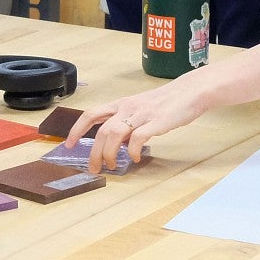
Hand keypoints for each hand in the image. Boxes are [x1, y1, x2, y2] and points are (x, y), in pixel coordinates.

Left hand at [64, 78, 205, 173]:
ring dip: (109, 153)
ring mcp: (142, 114)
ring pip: (114, 134)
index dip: (77, 129)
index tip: (69, 144)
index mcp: (122, 104)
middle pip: (101, 130)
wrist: (190, 91)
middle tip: (93, 168)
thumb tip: (117, 143)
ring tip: (112, 165)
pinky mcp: (156, 122)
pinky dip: (132, 151)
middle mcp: (128, 107)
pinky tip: (135, 158)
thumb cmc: (167, 102)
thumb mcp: (141, 108)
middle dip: (94, 152)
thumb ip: (127, 122)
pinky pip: (137, 138)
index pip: (92, 114)